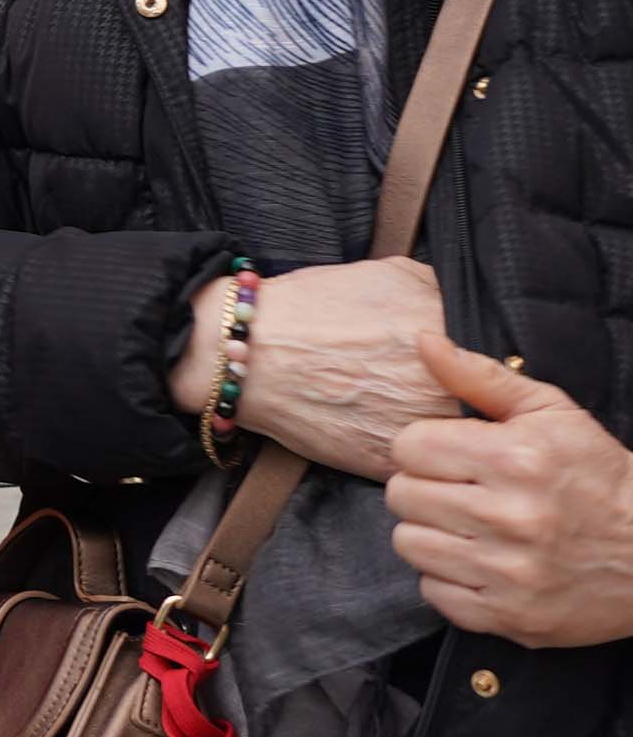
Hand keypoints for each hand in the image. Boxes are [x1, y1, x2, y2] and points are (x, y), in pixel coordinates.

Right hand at [173, 256, 450, 477]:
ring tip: (393, 406)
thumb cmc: (311, 308)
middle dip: (456, 397)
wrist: (245, 352)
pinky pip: (416, 462)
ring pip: (451, 440)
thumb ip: (442, 292)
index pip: (491, 365)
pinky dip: (405, 451)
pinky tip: (375, 424)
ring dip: (437, 430)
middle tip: (417, 385)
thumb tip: (470, 317)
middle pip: (477, 404)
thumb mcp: (389, 274)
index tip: (455, 365)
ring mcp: (415, 431)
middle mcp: (441, 388)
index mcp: (448, 341)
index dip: (471, 365)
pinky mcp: (387, 462)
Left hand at [383, 333, 632, 647]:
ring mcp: (510, 573)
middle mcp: (509, 517)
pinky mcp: (512, 617)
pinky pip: (434, 593)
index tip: (451, 456)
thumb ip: (482, 378)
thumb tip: (423, 343)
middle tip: (461, 493)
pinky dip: (451, 580)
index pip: (408, 447)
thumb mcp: (553, 414)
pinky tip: (483, 564)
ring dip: (432, 534)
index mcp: (515, 459)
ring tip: (470, 528)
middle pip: (401, 496)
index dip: (425, 448)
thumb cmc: (600, 476)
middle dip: (425, 489)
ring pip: (410, 544)